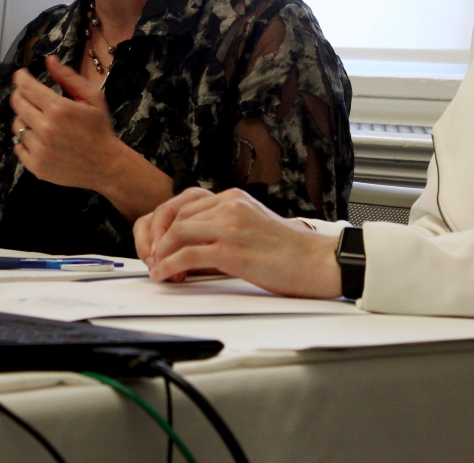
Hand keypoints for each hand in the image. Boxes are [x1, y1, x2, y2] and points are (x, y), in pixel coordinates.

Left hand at [9, 55, 172, 220]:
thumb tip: (49, 60)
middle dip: (20, 94)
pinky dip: (24, 141)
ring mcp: (38, 150)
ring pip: (17, 126)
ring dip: (25, 119)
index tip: (21, 75)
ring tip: (39, 120)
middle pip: (17, 104)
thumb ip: (69, 77)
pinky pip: (18, 147)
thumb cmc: (100, 129)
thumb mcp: (92, 97)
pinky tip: (38, 138)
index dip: (21, 78)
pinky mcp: (35, 166)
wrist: (106, 166)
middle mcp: (45, 128)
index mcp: (58, 109)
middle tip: (29, 95)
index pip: (26, 87)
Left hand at [133, 187, 342, 297]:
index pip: (184, 203)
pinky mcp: (233, 251)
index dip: (166, 224)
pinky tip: (166, 276)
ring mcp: (231, 226)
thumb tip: (193, 245)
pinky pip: (188, 255)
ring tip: (159, 270)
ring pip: (177, 232)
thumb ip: (224, 226)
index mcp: (233, 197)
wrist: (319, 262)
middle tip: (153, 259)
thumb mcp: (252, 225)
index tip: (160, 243)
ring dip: (161, 253)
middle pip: (175, 215)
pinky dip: (170, 266)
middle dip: (158, 238)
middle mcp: (230, 205)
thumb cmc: (290, 250)